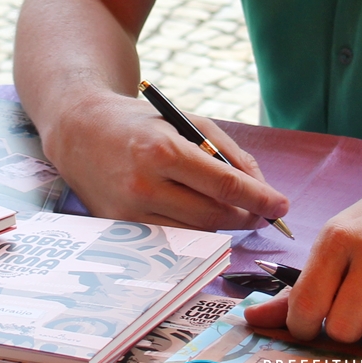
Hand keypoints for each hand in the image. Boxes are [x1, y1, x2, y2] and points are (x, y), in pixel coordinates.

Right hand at [44, 89, 288, 230]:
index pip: (225, 186)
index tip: (282, 207)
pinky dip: (195, 232)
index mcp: (164, 152)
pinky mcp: (120, 229)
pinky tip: (202, 216)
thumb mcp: (189, 122)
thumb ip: (229, 152)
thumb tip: (262, 188)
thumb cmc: (142, 123)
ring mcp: (130, 213)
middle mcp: (145, 186)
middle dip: (247, 216)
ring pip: (196, 234)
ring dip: (223, 226)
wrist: (80, 132)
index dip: (260, 199)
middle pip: (214, 216)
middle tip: (263, 212)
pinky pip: (172, 240)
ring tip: (234, 211)